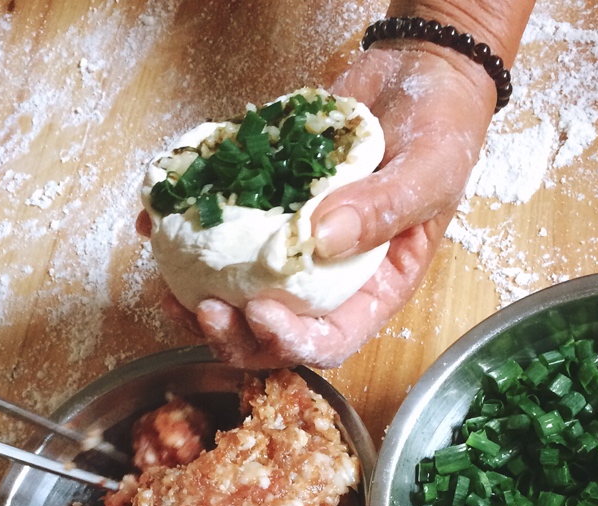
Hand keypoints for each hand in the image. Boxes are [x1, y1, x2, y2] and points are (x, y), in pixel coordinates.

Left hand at [149, 44, 496, 367]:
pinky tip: (154, 227)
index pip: (329, 341)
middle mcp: (326, 280)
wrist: (422, 72)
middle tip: (206, 309)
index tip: (260, 312)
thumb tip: (321, 239)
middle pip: (274, 334)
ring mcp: (289, 248)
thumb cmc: (443, 131)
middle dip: (235, 335)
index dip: (292, 340)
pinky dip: (182, 239)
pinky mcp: (263, 211)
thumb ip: (383, 210)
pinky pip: (221, 237)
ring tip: (171, 287)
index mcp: (371, 289)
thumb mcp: (430, 172)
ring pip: (239, 299)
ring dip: (200, 305)